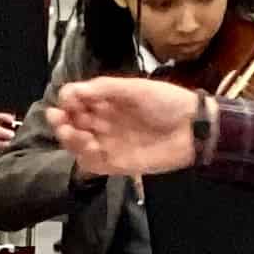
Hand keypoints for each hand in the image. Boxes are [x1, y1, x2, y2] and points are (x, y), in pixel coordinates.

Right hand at [50, 77, 201, 178]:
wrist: (193, 128)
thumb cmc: (166, 102)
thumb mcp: (135, 89)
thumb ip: (104, 89)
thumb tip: (74, 90)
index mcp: (106, 101)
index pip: (75, 100)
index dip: (68, 100)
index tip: (68, 100)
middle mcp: (103, 122)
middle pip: (72, 123)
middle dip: (62, 120)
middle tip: (60, 118)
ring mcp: (109, 143)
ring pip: (78, 144)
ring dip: (69, 139)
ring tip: (72, 133)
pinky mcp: (116, 164)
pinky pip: (93, 164)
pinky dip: (85, 156)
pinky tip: (90, 147)